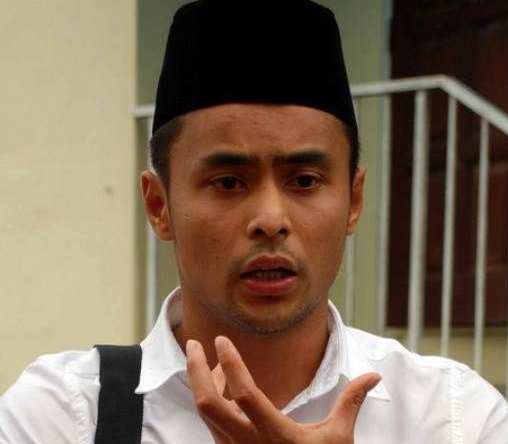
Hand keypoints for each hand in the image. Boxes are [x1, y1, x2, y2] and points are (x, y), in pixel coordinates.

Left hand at [185, 335, 380, 443]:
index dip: (231, 364)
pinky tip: (223, 386)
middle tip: (193, 344)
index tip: (222, 339)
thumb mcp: (339, 439)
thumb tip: (375, 376)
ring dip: (204, 382)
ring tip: (215, 362)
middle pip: (207, 404)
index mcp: (275, 436)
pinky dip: (212, 398)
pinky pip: (211, 421)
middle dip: (195, 370)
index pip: (244, 394)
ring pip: (206, 412)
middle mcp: (247, 443)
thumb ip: (351, 402)